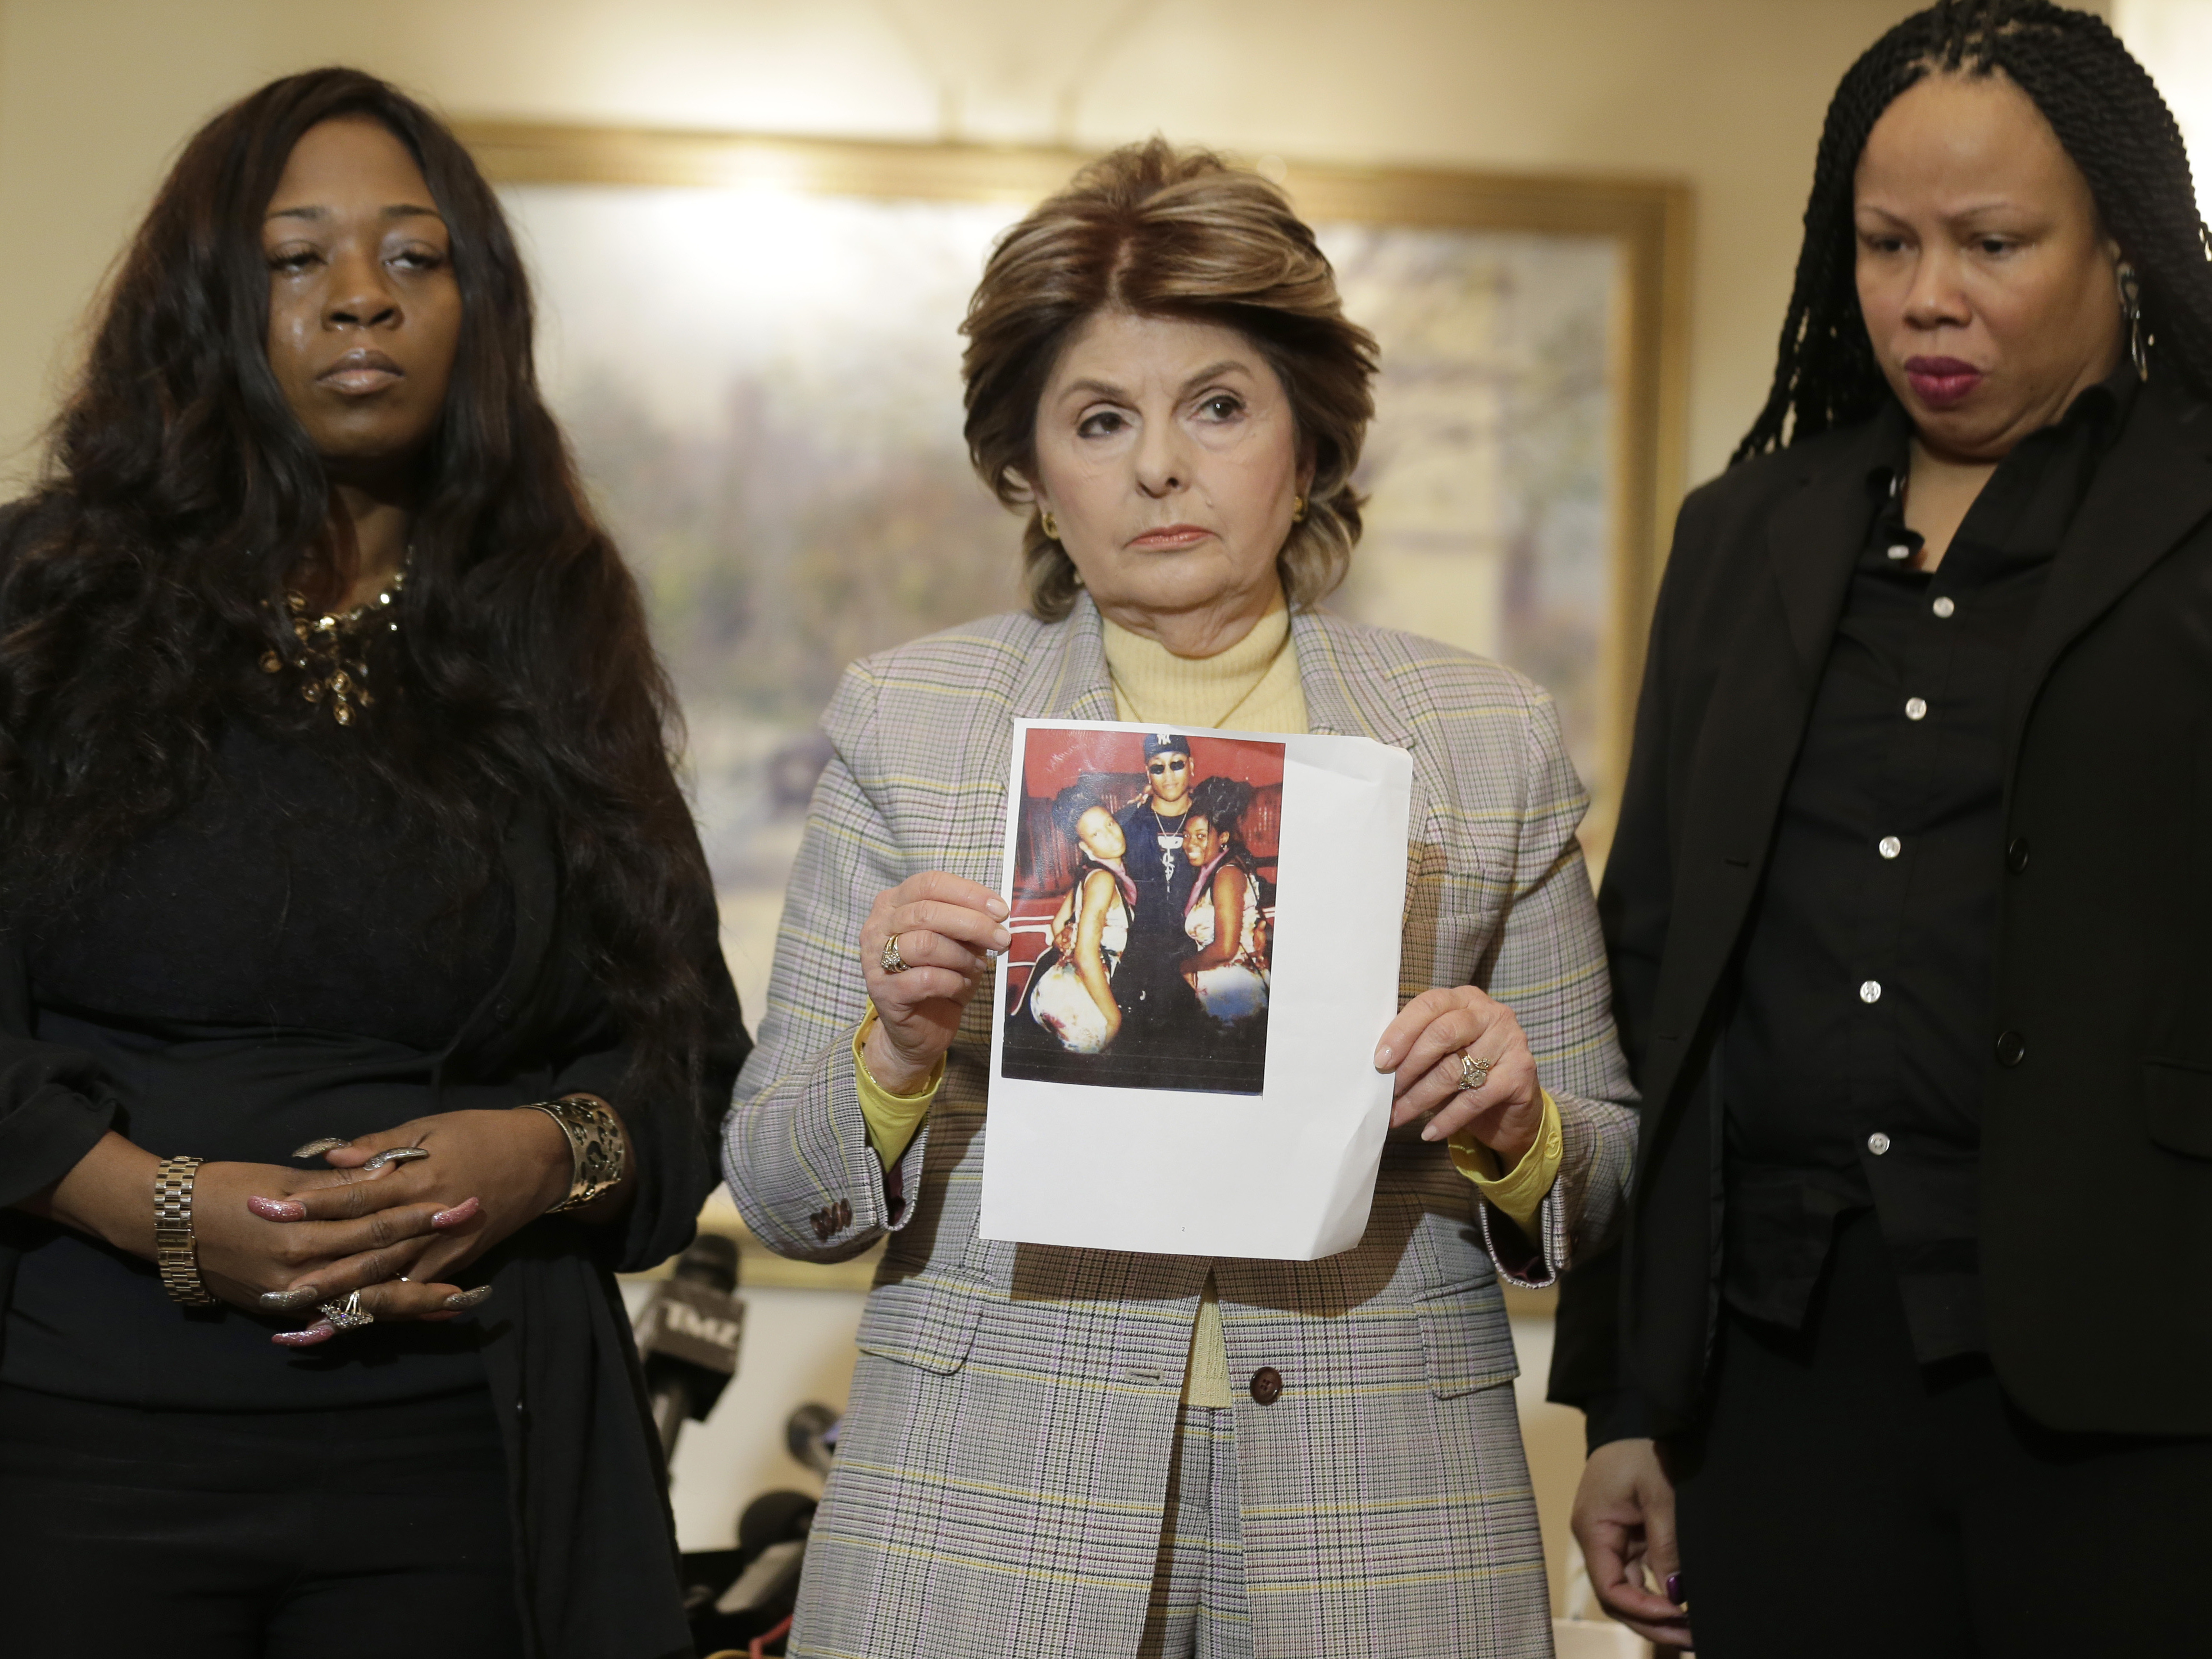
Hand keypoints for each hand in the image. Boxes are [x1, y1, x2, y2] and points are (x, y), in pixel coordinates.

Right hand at [20, 1131, 470, 1326]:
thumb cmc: (226, 1188)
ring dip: (414, 1301)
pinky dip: (376, 1317)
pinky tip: (411, 1317)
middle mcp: (301, 1272)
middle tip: (472, 1251)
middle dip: (428, 1258)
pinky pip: (340, 1318)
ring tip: (461, 1299)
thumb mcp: (281, 1179)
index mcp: (302, 1232)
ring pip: (365, 1301)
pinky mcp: (285, 1311)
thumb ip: (337, 1185)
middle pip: (377, 1267)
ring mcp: (293, 1298)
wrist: (167, 1225)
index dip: (417, 1217)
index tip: (457, 1207)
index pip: (374, 1225)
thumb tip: (389, 1174)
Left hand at [250, 1107, 586, 1340]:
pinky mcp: (455, 1264)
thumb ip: (378, 1147)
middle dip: (317, 1272)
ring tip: (299, 1321)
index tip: (269, 1210)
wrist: (542, 1159)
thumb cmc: (482, 1133)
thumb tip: (328, 1158)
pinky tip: (350, 1325)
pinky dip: (381, 1312)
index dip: (311, 1205)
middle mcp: (429, 1222)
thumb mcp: (429, 1127)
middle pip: (365, 1253)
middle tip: (270, 1288)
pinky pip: (413, 1294)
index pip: (355, 1196)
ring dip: (345, 1304)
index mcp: (420, 1180)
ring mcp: (444, 1249)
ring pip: (389, 1283)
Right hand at [862, 871, 1009, 1092]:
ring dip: (961, 955)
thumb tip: (996, 916)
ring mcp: (875, 959)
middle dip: (973, 924)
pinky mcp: (884, 992)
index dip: (969, 893)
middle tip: (1001, 939)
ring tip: (976, 966)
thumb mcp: (957, 944)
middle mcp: (877, 927)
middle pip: (927, 911)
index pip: (930, 883)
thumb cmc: (940, 978)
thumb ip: (968, 924)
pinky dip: (952, 982)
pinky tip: (959, 986)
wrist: (920, 1029)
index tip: (1000, 910)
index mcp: (893, 903)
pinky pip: (925, 979)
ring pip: (924, 944)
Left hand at [1371, 985, 1541, 1165]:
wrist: (1513, 1112)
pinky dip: (1448, 1118)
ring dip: (1421, 1098)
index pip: (1429, 1005)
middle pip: (1442, 1033)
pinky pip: (1475, 1098)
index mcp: (1466, 999)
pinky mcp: (1521, 1073)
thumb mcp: (1443, 1055)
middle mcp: (1492, 1013)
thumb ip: (1419, 1048)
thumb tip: (1382, 1063)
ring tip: (1399, 1116)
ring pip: (1455, 1069)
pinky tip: (1429, 1132)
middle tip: (1389, 1092)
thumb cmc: (1469, 1076)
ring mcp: (1511, 1041)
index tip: (1380, 1061)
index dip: (1401, 1032)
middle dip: (1409, 1067)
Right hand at [1572, 1438, 1692, 1648]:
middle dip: (1653, 1622)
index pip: (1610, 1588)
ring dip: (1658, 1613)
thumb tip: (1677, 1594)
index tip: (1678, 1617)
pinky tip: (1684, 1606)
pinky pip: (1641, 1575)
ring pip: (1630, 1591)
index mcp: (1593, 1529)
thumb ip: (1666, 1546)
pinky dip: (1660, 1592)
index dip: (1642, 1610)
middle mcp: (1597, 1540)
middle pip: (1617, 1597)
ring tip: (1693, 1630)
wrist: (1641, 1415)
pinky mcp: (1629, 1537)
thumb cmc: (1644, 1449)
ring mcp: (1613, 1540)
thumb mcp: (1659, 1495)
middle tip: (1692, 1638)